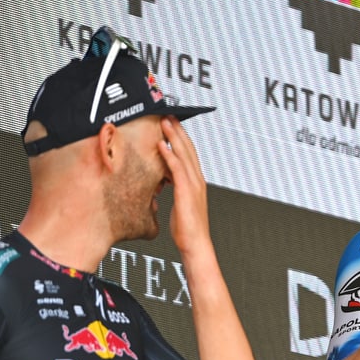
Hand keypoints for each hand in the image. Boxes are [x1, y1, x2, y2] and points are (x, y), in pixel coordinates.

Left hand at [158, 116, 211, 255]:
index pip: (189, 155)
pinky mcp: (186, 191)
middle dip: (178, 131)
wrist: (196, 244)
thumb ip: (174, 190)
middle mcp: (197, 181)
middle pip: (188, 149)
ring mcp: (194, 185)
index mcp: (196, 183)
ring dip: (174, 137)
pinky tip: (162, 145)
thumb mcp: (179, 205)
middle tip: (169, 115)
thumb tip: (163, 182)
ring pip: (184, 154)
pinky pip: (177, 168)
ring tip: (165, 123)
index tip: (173, 126)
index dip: (182, 139)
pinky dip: (170, 155)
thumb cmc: (187, 229)